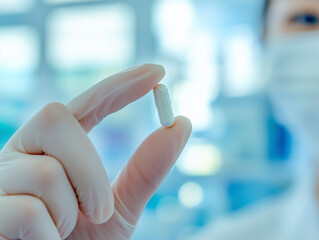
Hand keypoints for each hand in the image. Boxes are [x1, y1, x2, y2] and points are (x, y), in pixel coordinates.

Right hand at [0, 64, 191, 239]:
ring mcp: (0, 176)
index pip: (88, 103)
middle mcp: (23, 151)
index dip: (120, 85)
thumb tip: (181, 124)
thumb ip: (145, 169)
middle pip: (56, 117)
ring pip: (48, 171)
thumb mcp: (118, 207)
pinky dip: (49, 234)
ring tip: (60, 234)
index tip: (158, 72)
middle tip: (99, 210)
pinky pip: (27, 210)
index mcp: (55, 147)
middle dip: (90, 169)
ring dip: (71, 212)